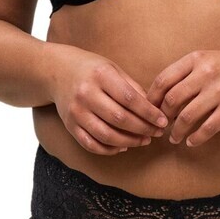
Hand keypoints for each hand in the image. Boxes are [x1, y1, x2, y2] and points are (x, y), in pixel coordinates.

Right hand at [51, 45, 168, 154]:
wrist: (56, 71)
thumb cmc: (92, 69)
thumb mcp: (113, 69)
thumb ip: (133, 88)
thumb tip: (154, 110)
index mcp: (101, 76)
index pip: (130, 99)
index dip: (149, 113)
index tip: (163, 121)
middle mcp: (86, 94)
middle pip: (120, 119)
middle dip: (143, 129)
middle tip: (157, 133)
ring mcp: (76, 112)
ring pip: (106, 135)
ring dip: (129, 142)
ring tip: (144, 140)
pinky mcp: (70, 125)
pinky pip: (91, 144)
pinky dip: (109, 149)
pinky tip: (123, 146)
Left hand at [145, 48, 219, 147]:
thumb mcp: (210, 59)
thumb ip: (188, 73)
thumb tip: (162, 94)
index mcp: (196, 59)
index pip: (163, 80)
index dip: (152, 99)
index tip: (149, 110)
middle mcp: (206, 73)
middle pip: (172, 100)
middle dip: (162, 117)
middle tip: (160, 127)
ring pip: (187, 116)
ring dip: (176, 131)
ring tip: (174, 138)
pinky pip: (208, 128)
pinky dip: (196, 138)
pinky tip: (191, 142)